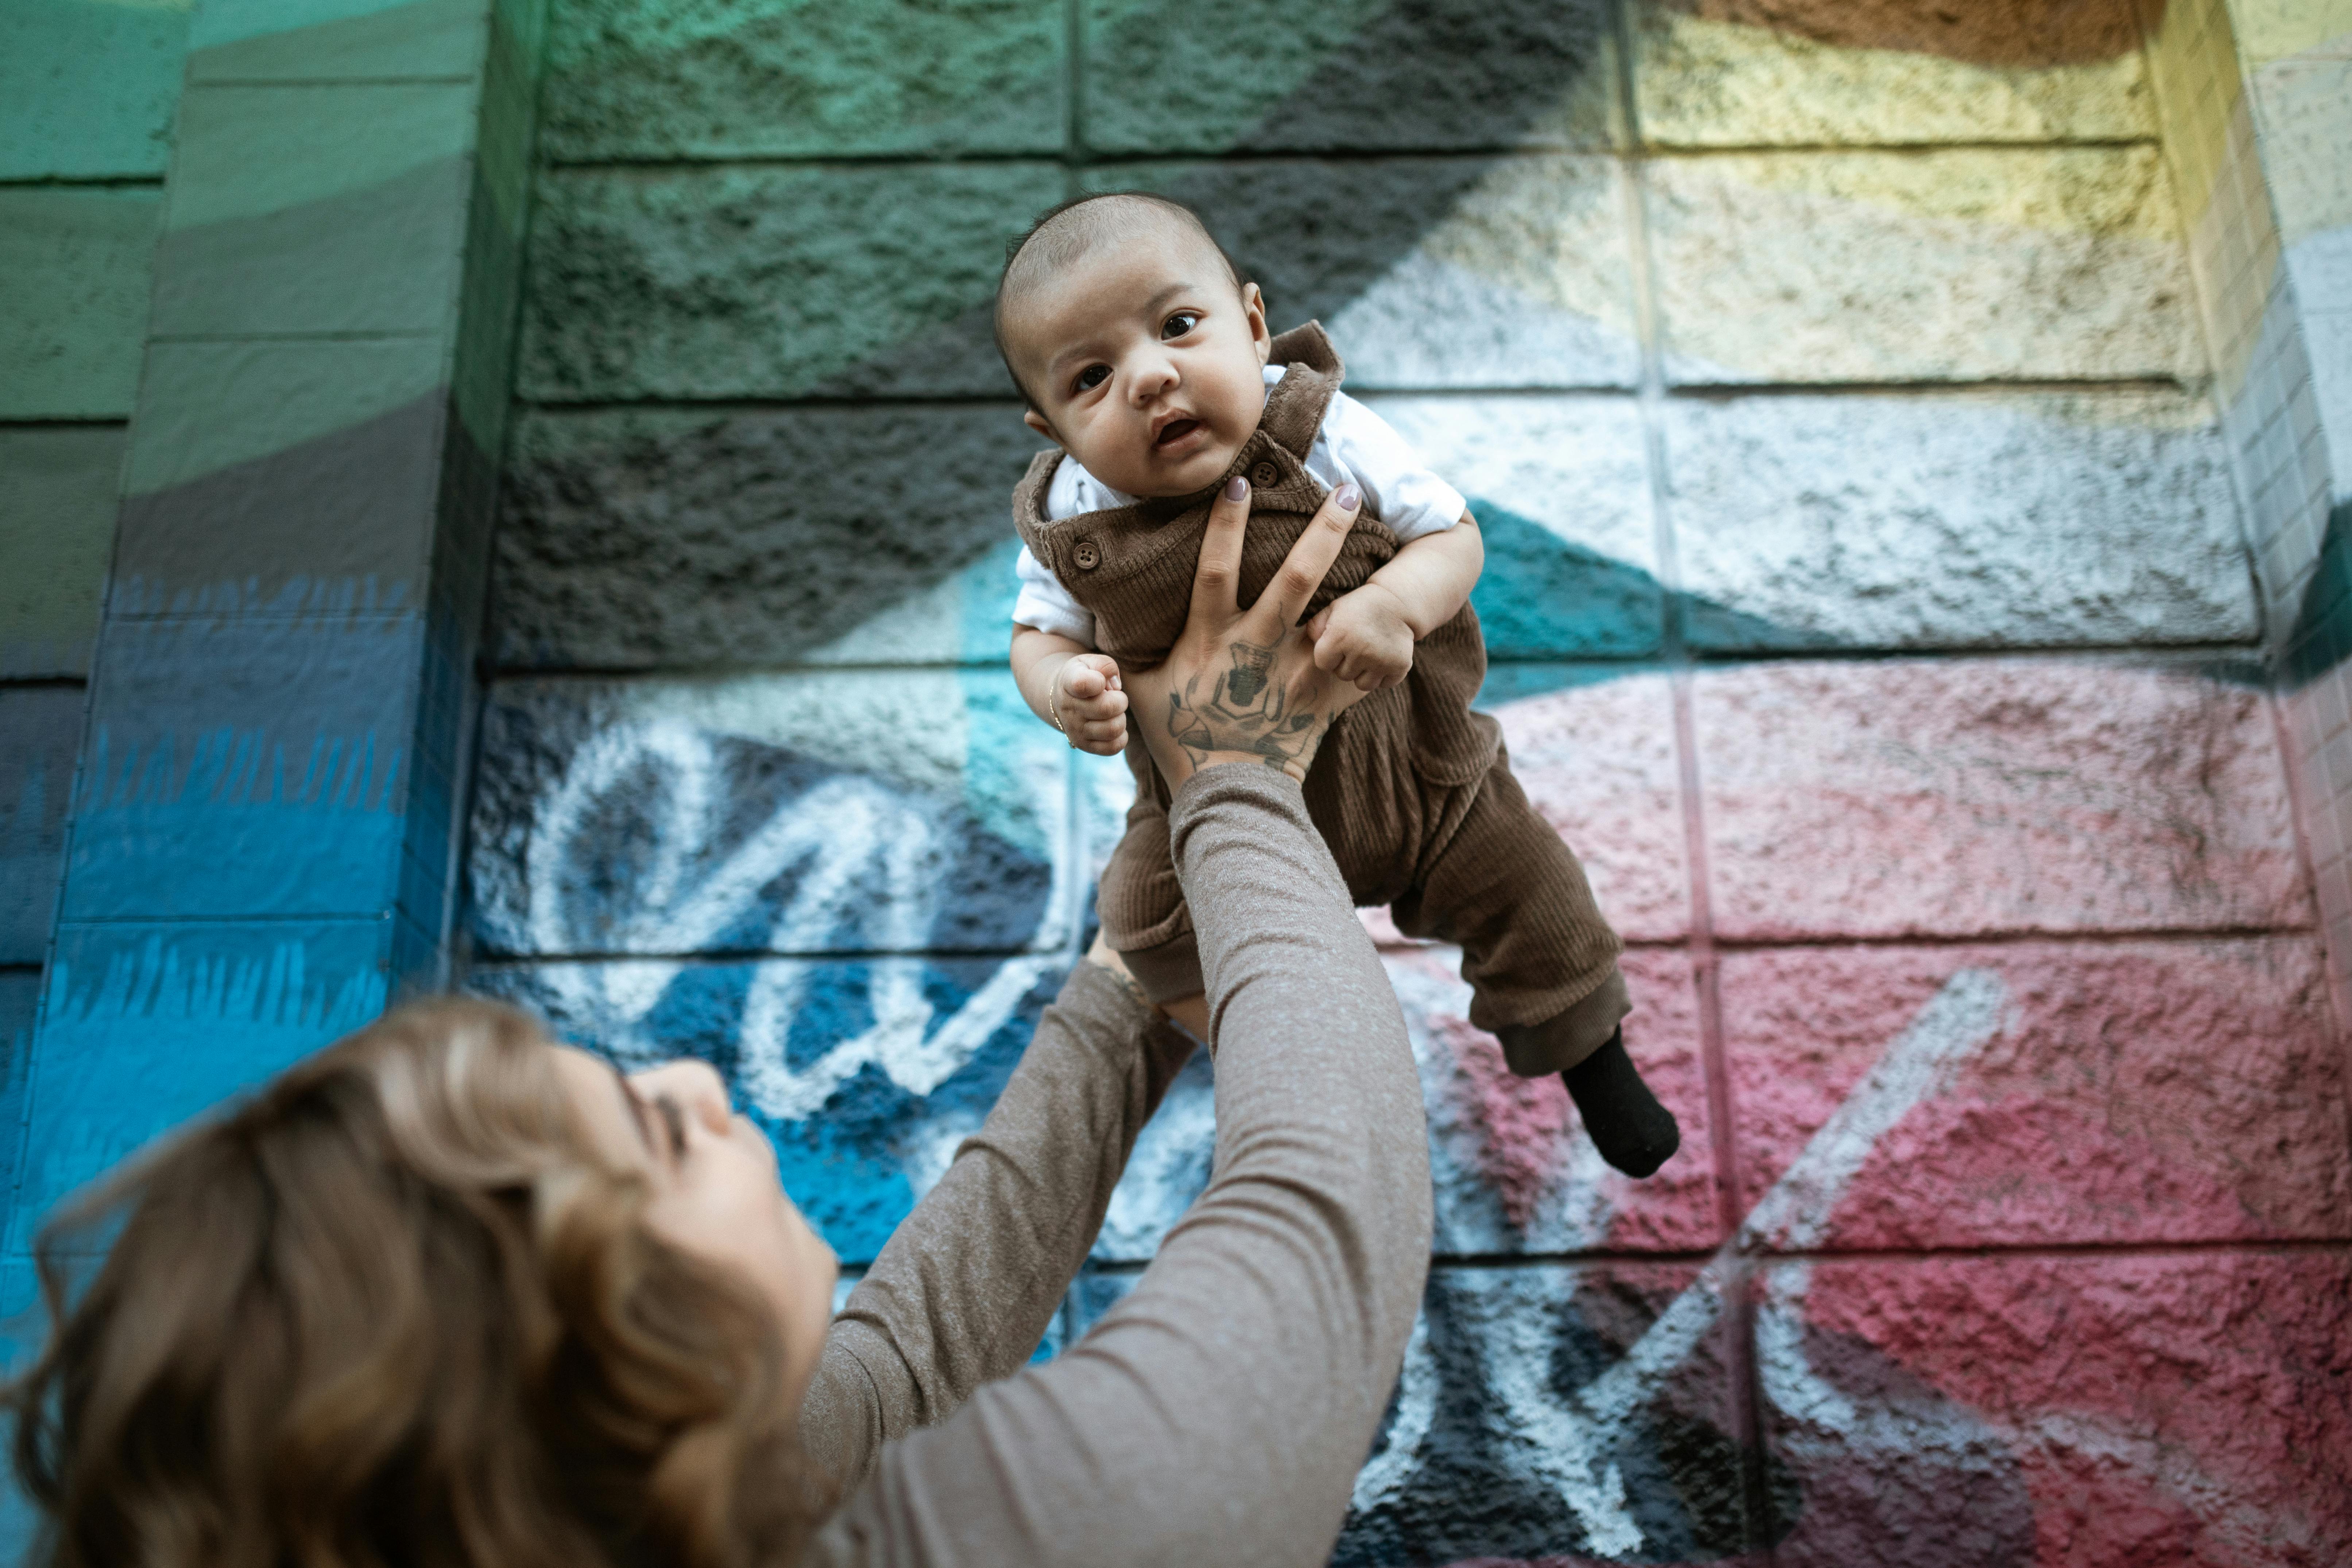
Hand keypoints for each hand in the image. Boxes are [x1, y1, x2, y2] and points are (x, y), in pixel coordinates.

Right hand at [1051, 653, 1127, 754]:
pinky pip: (1113, 747)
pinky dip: (1121, 736)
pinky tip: (1112, 724)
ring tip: (1112, 712)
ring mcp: (1075, 730)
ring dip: (1120, 718)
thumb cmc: (1084, 676)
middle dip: (1120, 700)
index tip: (1100, 681)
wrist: (1064, 697)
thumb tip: (1116, 686)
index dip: (1098, 682)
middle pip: (1107, 708)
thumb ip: (1105, 666)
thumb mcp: (1091, 662)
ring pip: (1113, 729)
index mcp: (1069, 682)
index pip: (1082, 684)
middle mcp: (1069, 709)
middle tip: (1115, 697)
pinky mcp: (1084, 745)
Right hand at [1121, 477, 1374, 786]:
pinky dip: (1380, 641)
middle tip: (1349, 490)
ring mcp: (1292, 671)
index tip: (1239, 482)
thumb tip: (1100, 615)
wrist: (1225, 792)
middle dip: (1322, 531)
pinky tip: (1402, 611)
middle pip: (1293, 578)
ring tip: (1387, 547)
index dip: (1226, 523)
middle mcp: (1254, 646)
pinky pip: (1357, 663)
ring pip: (1332, 611)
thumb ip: (1124, 649)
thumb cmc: (1179, 737)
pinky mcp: (1321, 698)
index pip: (1213, 567)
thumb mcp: (1138, 689)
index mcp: (1209, 637)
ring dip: (1357, 574)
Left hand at [1306, 582, 1414, 691]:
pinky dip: (1384, 675)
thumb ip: (1315, 627)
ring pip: (1363, 685)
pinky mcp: (1399, 666)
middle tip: (1357, 644)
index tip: (1338, 643)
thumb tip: (1310, 644)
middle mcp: (1360, 650)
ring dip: (1364, 673)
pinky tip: (1384, 657)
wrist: (1397, 602)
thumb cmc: (1359, 607)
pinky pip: (1384, 684)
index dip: (1329, 655)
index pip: (1323, 664)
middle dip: (1347, 663)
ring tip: (1369, 653)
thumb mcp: (1333, 609)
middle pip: (1342, 675)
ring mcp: (1381, 660)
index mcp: (1339, 636)